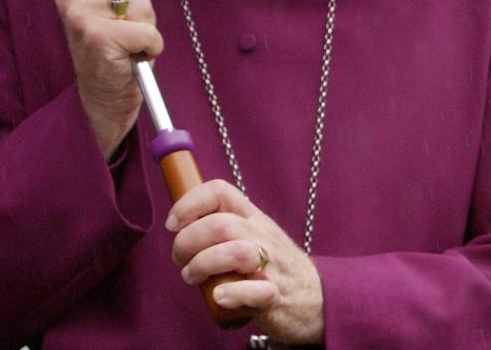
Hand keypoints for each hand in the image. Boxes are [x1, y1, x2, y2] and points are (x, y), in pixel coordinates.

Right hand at [54, 0, 162, 157]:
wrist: (106, 94)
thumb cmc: (113, 45)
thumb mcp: (104, 0)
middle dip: (141, 3)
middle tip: (126, 26)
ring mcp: (81, 17)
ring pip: (143, 4)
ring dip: (147, 26)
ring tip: (129, 42)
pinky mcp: (99, 39)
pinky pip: (148, 31)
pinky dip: (152, 46)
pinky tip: (134, 56)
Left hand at [169, 180, 323, 343]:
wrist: (317, 298)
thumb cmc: (275, 268)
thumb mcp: (254, 236)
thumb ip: (224, 228)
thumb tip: (180, 226)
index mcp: (254, 219)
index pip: (221, 192)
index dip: (189, 203)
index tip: (173, 224)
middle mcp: (262, 237)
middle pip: (220, 225)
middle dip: (187, 242)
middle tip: (180, 260)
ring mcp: (271, 267)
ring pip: (236, 252)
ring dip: (203, 265)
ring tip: (194, 278)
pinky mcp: (275, 297)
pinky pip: (255, 291)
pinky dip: (232, 294)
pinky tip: (220, 297)